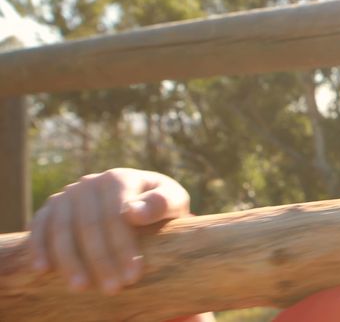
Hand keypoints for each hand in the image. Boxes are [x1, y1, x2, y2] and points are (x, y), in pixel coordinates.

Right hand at [29, 168, 190, 293]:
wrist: (140, 202)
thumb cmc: (159, 206)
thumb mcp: (174, 201)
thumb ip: (161, 203)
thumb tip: (134, 212)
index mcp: (118, 178)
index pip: (117, 217)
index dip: (123, 248)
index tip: (132, 276)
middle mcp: (89, 183)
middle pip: (89, 225)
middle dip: (100, 260)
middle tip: (112, 289)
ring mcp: (68, 195)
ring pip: (62, 229)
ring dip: (69, 260)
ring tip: (81, 287)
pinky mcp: (51, 208)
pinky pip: (39, 226)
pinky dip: (38, 247)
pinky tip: (43, 270)